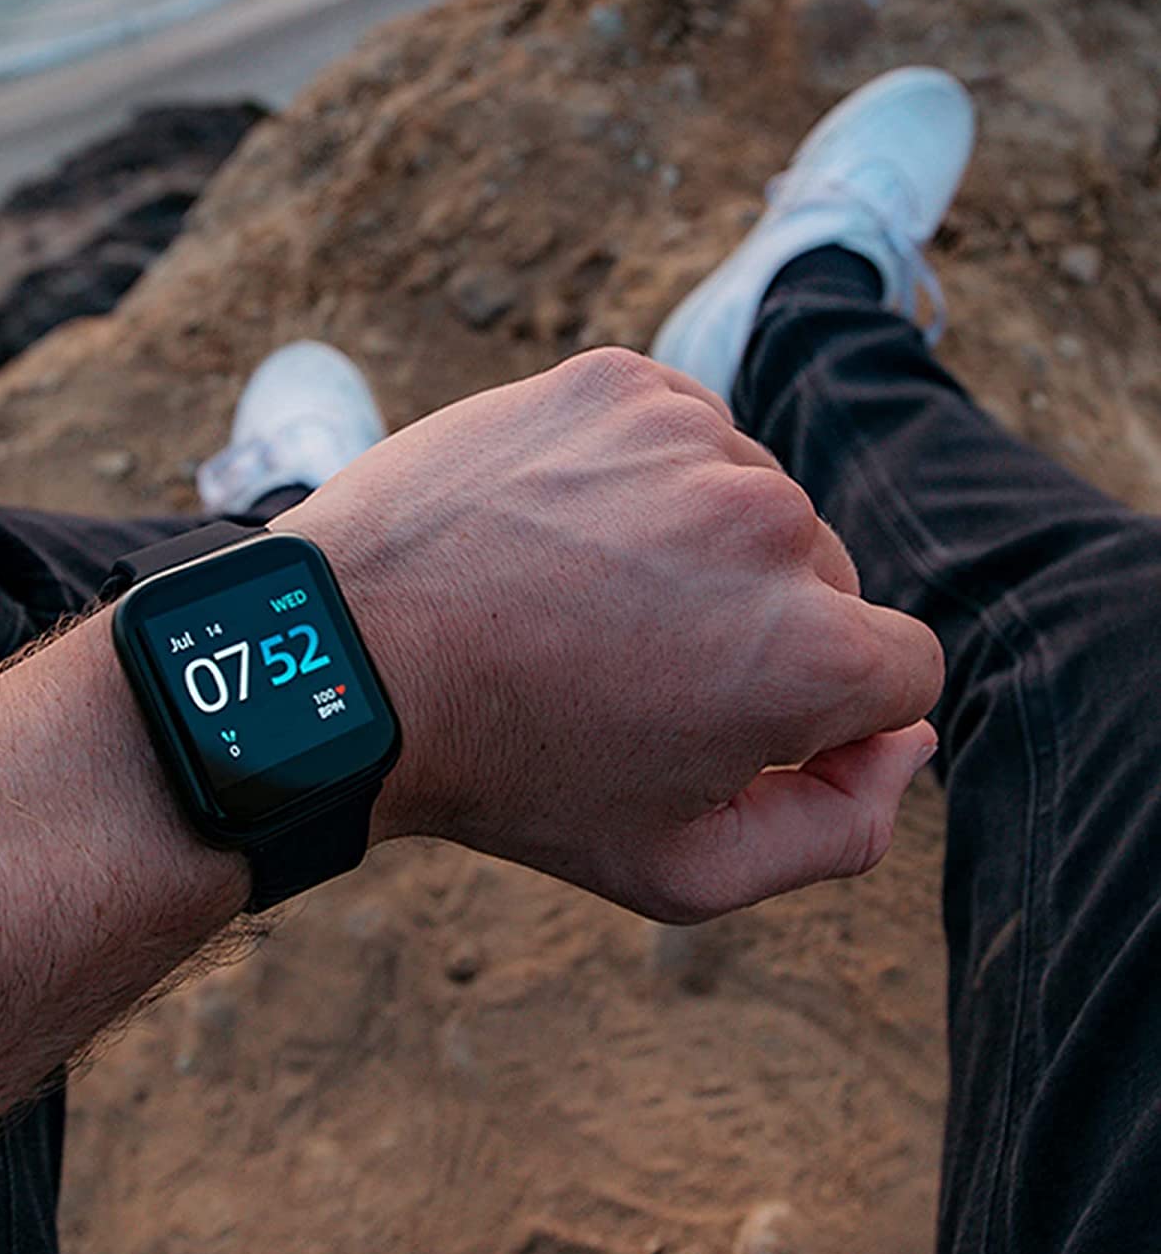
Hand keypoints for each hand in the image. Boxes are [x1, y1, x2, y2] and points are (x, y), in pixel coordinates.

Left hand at [278, 348, 942, 923]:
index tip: (735, 718)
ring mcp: (688, 439)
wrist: (347, 658)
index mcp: (806, 653)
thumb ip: (838, 830)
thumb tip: (906, 741)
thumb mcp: (680, 870)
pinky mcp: (619, 384)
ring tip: (583, 597)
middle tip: (631, 663)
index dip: (825, 711)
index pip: (902, 670)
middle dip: (758, 625)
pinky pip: (683, 435)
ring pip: (752, 500)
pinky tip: (565, 531)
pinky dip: (645, 479)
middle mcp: (767, 525)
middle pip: (828, 579)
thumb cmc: (508, 774)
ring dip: (698, 547)